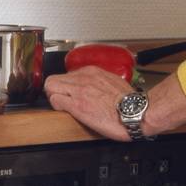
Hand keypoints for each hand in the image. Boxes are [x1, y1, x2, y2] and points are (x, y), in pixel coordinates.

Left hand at [44, 68, 185, 140]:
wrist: (135, 113)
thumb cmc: (129, 103)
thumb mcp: (114, 83)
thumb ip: (101, 81)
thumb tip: (96, 86)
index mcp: (93, 72)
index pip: (68, 74)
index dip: (66, 85)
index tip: (69, 92)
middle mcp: (84, 78)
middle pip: (54, 78)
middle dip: (54, 89)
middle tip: (60, 99)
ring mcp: (79, 91)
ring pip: (51, 86)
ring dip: (53, 96)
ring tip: (61, 105)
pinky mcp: (76, 105)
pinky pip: (55, 100)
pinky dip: (56, 106)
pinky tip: (64, 111)